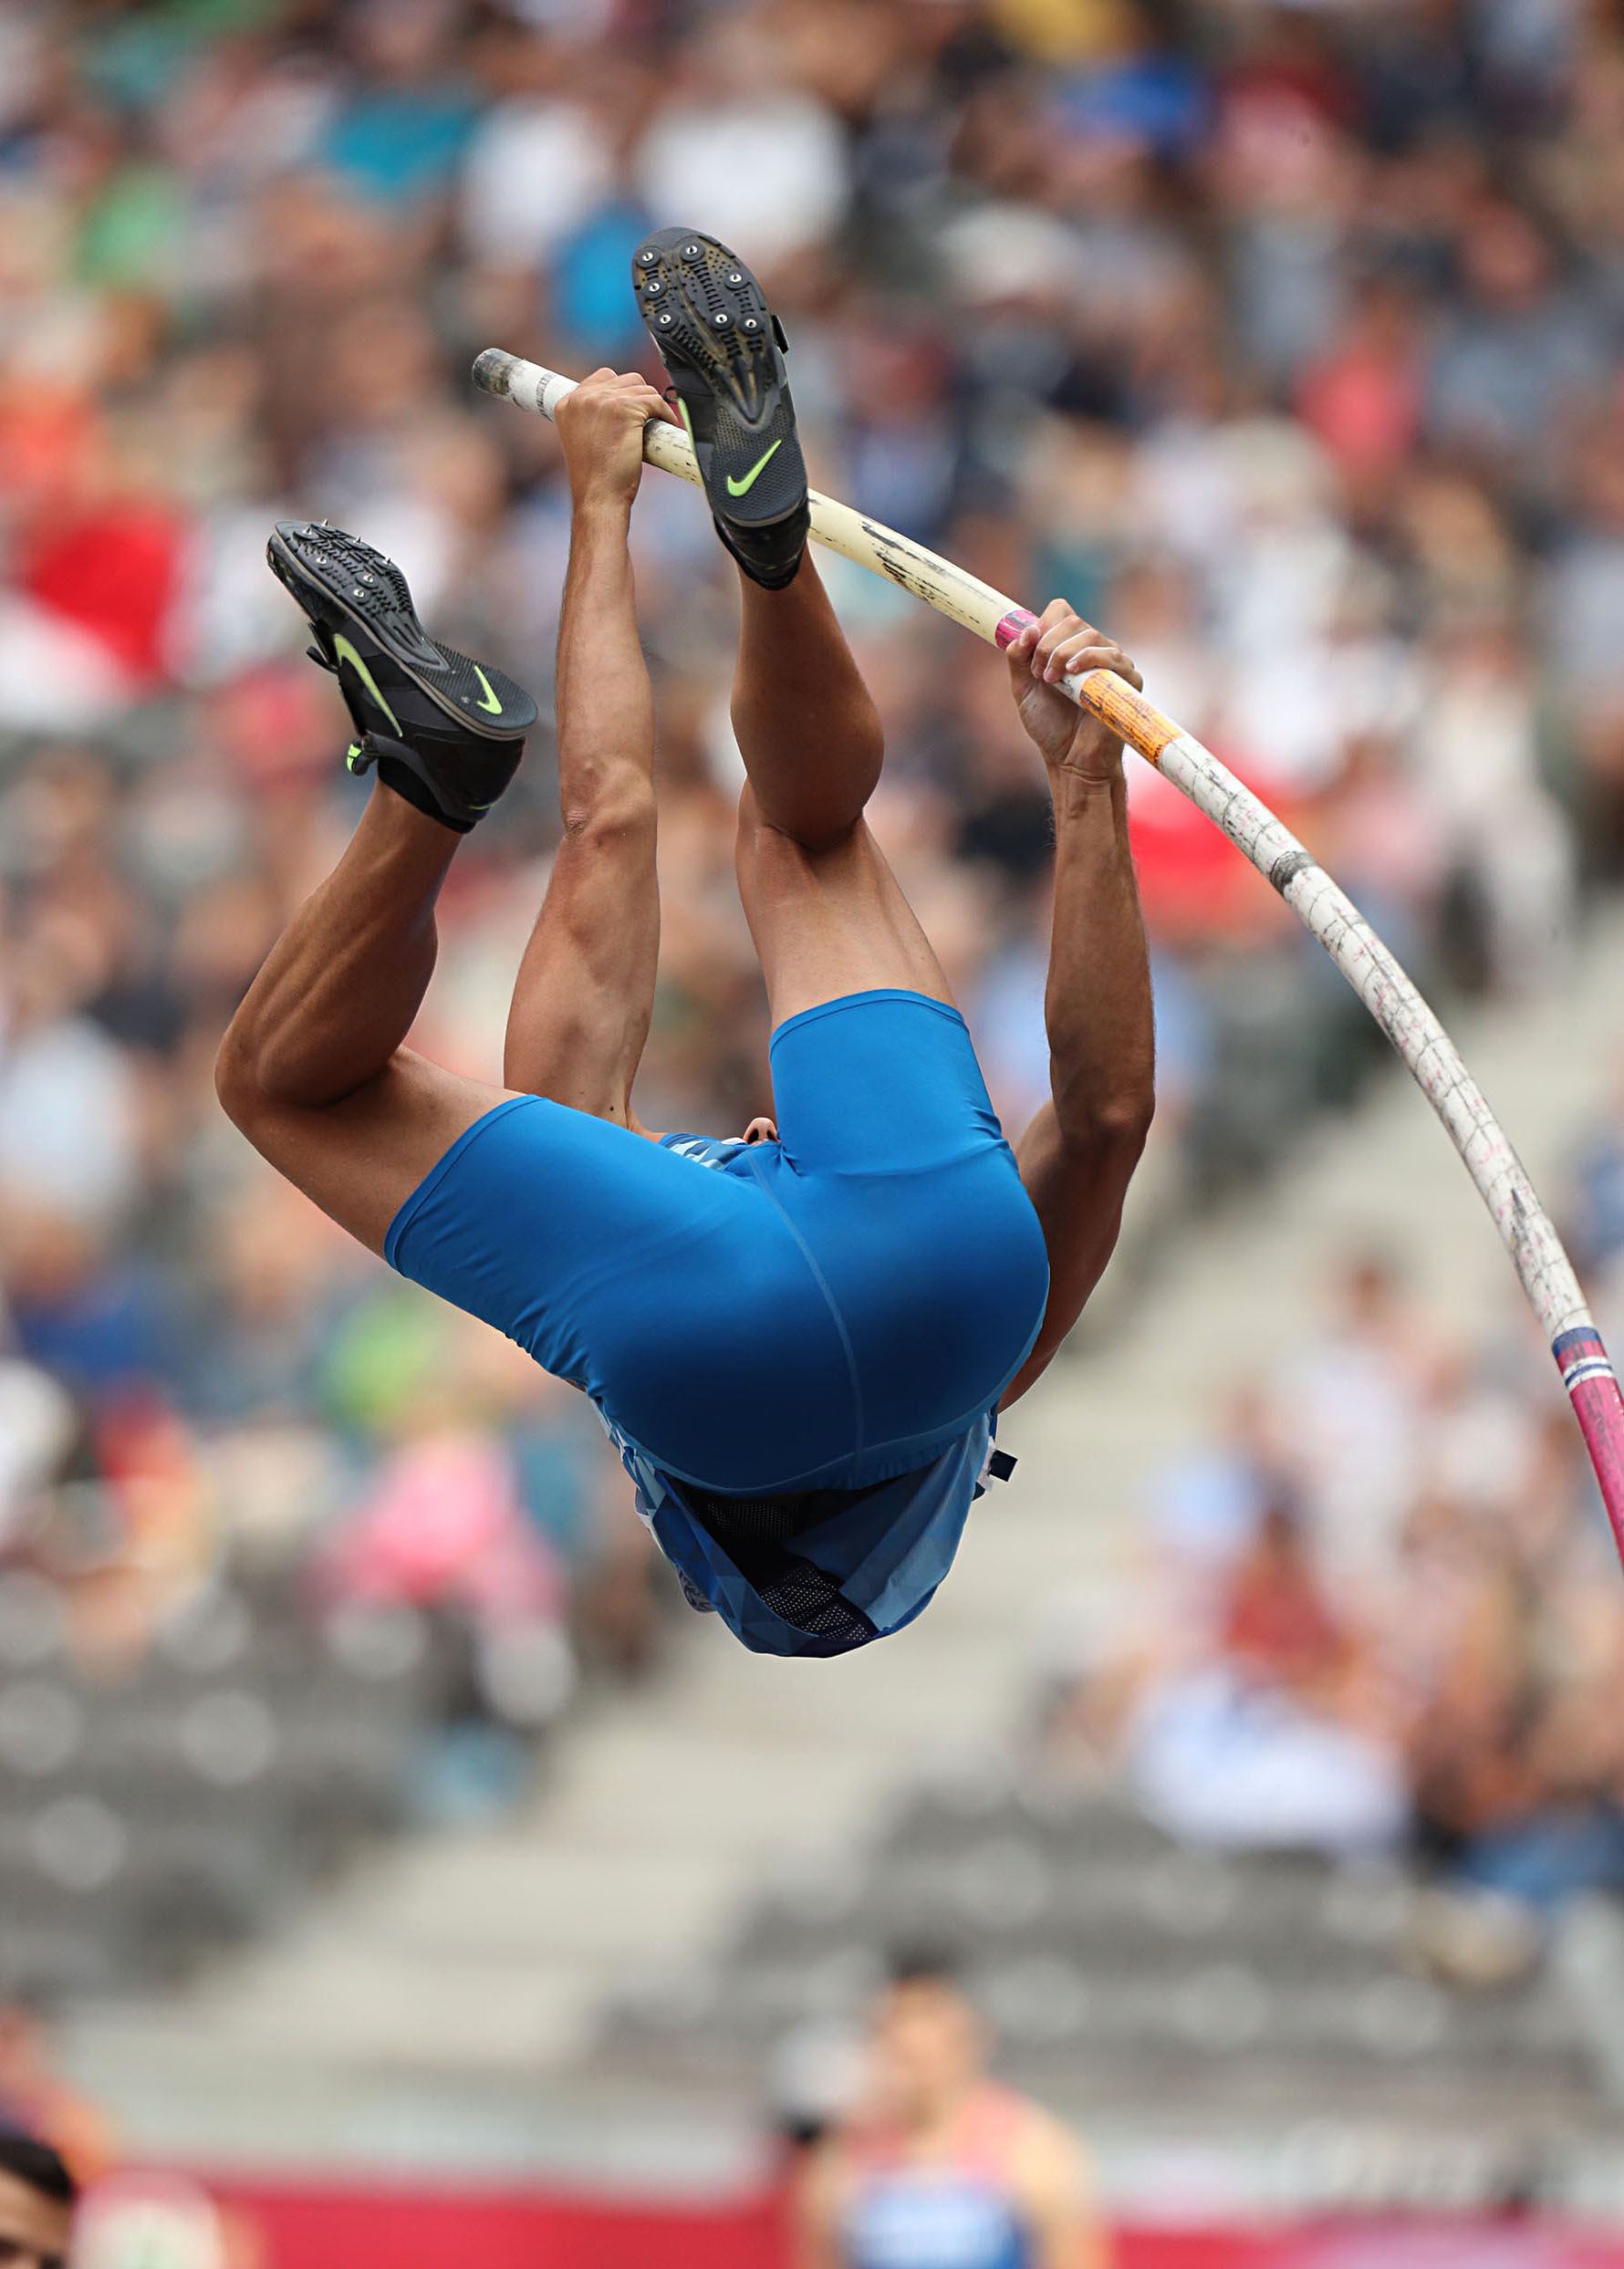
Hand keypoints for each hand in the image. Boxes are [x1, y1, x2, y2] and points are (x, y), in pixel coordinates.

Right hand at [554, 368, 675, 509]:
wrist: (598, 497)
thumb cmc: (594, 478)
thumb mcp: (582, 439)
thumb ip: (593, 418)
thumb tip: (618, 408)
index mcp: (567, 404)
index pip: (602, 378)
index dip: (621, 392)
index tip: (631, 409)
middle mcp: (582, 397)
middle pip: (624, 379)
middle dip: (638, 397)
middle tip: (645, 418)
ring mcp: (603, 400)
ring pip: (641, 388)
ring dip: (652, 405)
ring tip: (655, 423)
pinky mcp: (625, 408)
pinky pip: (655, 400)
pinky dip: (665, 412)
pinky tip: (666, 424)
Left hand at [1006, 601, 1142, 782]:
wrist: (1070, 759)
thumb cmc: (1051, 726)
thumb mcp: (1023, 689)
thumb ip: (1018, 659)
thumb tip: (1026, 631)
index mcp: (1068, 647)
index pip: (1060, 611)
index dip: (1043, 624)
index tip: (1029, 649)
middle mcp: (1092, 649)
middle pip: (1072, 622)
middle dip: (1048, 644)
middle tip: (1039, 674)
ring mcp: (1112, 663)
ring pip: (1089, 635)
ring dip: (1062, 653)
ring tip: (1051, 681)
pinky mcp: (1128, 679)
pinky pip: (1112, 655)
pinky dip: (1089, 658)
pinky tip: (1072, 672)